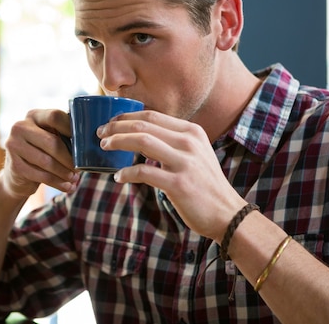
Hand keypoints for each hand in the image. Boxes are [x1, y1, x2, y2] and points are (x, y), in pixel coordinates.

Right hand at [1, 109, 78, 199]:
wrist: (18, 173)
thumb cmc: (42, 151)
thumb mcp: (50, 137)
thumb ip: (64, 133)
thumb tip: (88, 141)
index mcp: (34, 116)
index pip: (55, 116)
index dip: (71, 129)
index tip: (83, 142)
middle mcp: (20, 127)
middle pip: (52, 142)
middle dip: (69, 158)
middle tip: (80, 168)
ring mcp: (14, 145)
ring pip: (47, 161)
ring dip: (64, 173)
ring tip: (74, 178)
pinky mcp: (15, 165)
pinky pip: (41, 176)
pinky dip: (57, 183)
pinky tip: (67, 187)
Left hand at [98, 110, 245, 241]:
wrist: (228, 213)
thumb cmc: (206, 185)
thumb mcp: (196, 154)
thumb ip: (174, 142)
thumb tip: (142, 136)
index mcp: (191, 131)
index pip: (152, 115)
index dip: (127, 117)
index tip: (111, 122)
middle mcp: (189, 142)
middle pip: (143, 125)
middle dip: (116, 127)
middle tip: (100, 133)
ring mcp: (185, 162)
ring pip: (141, 141)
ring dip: (118, 142)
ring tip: (104, 147)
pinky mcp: (178, 184)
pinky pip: (144, 172)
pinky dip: (126, 173)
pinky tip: (118, 177)